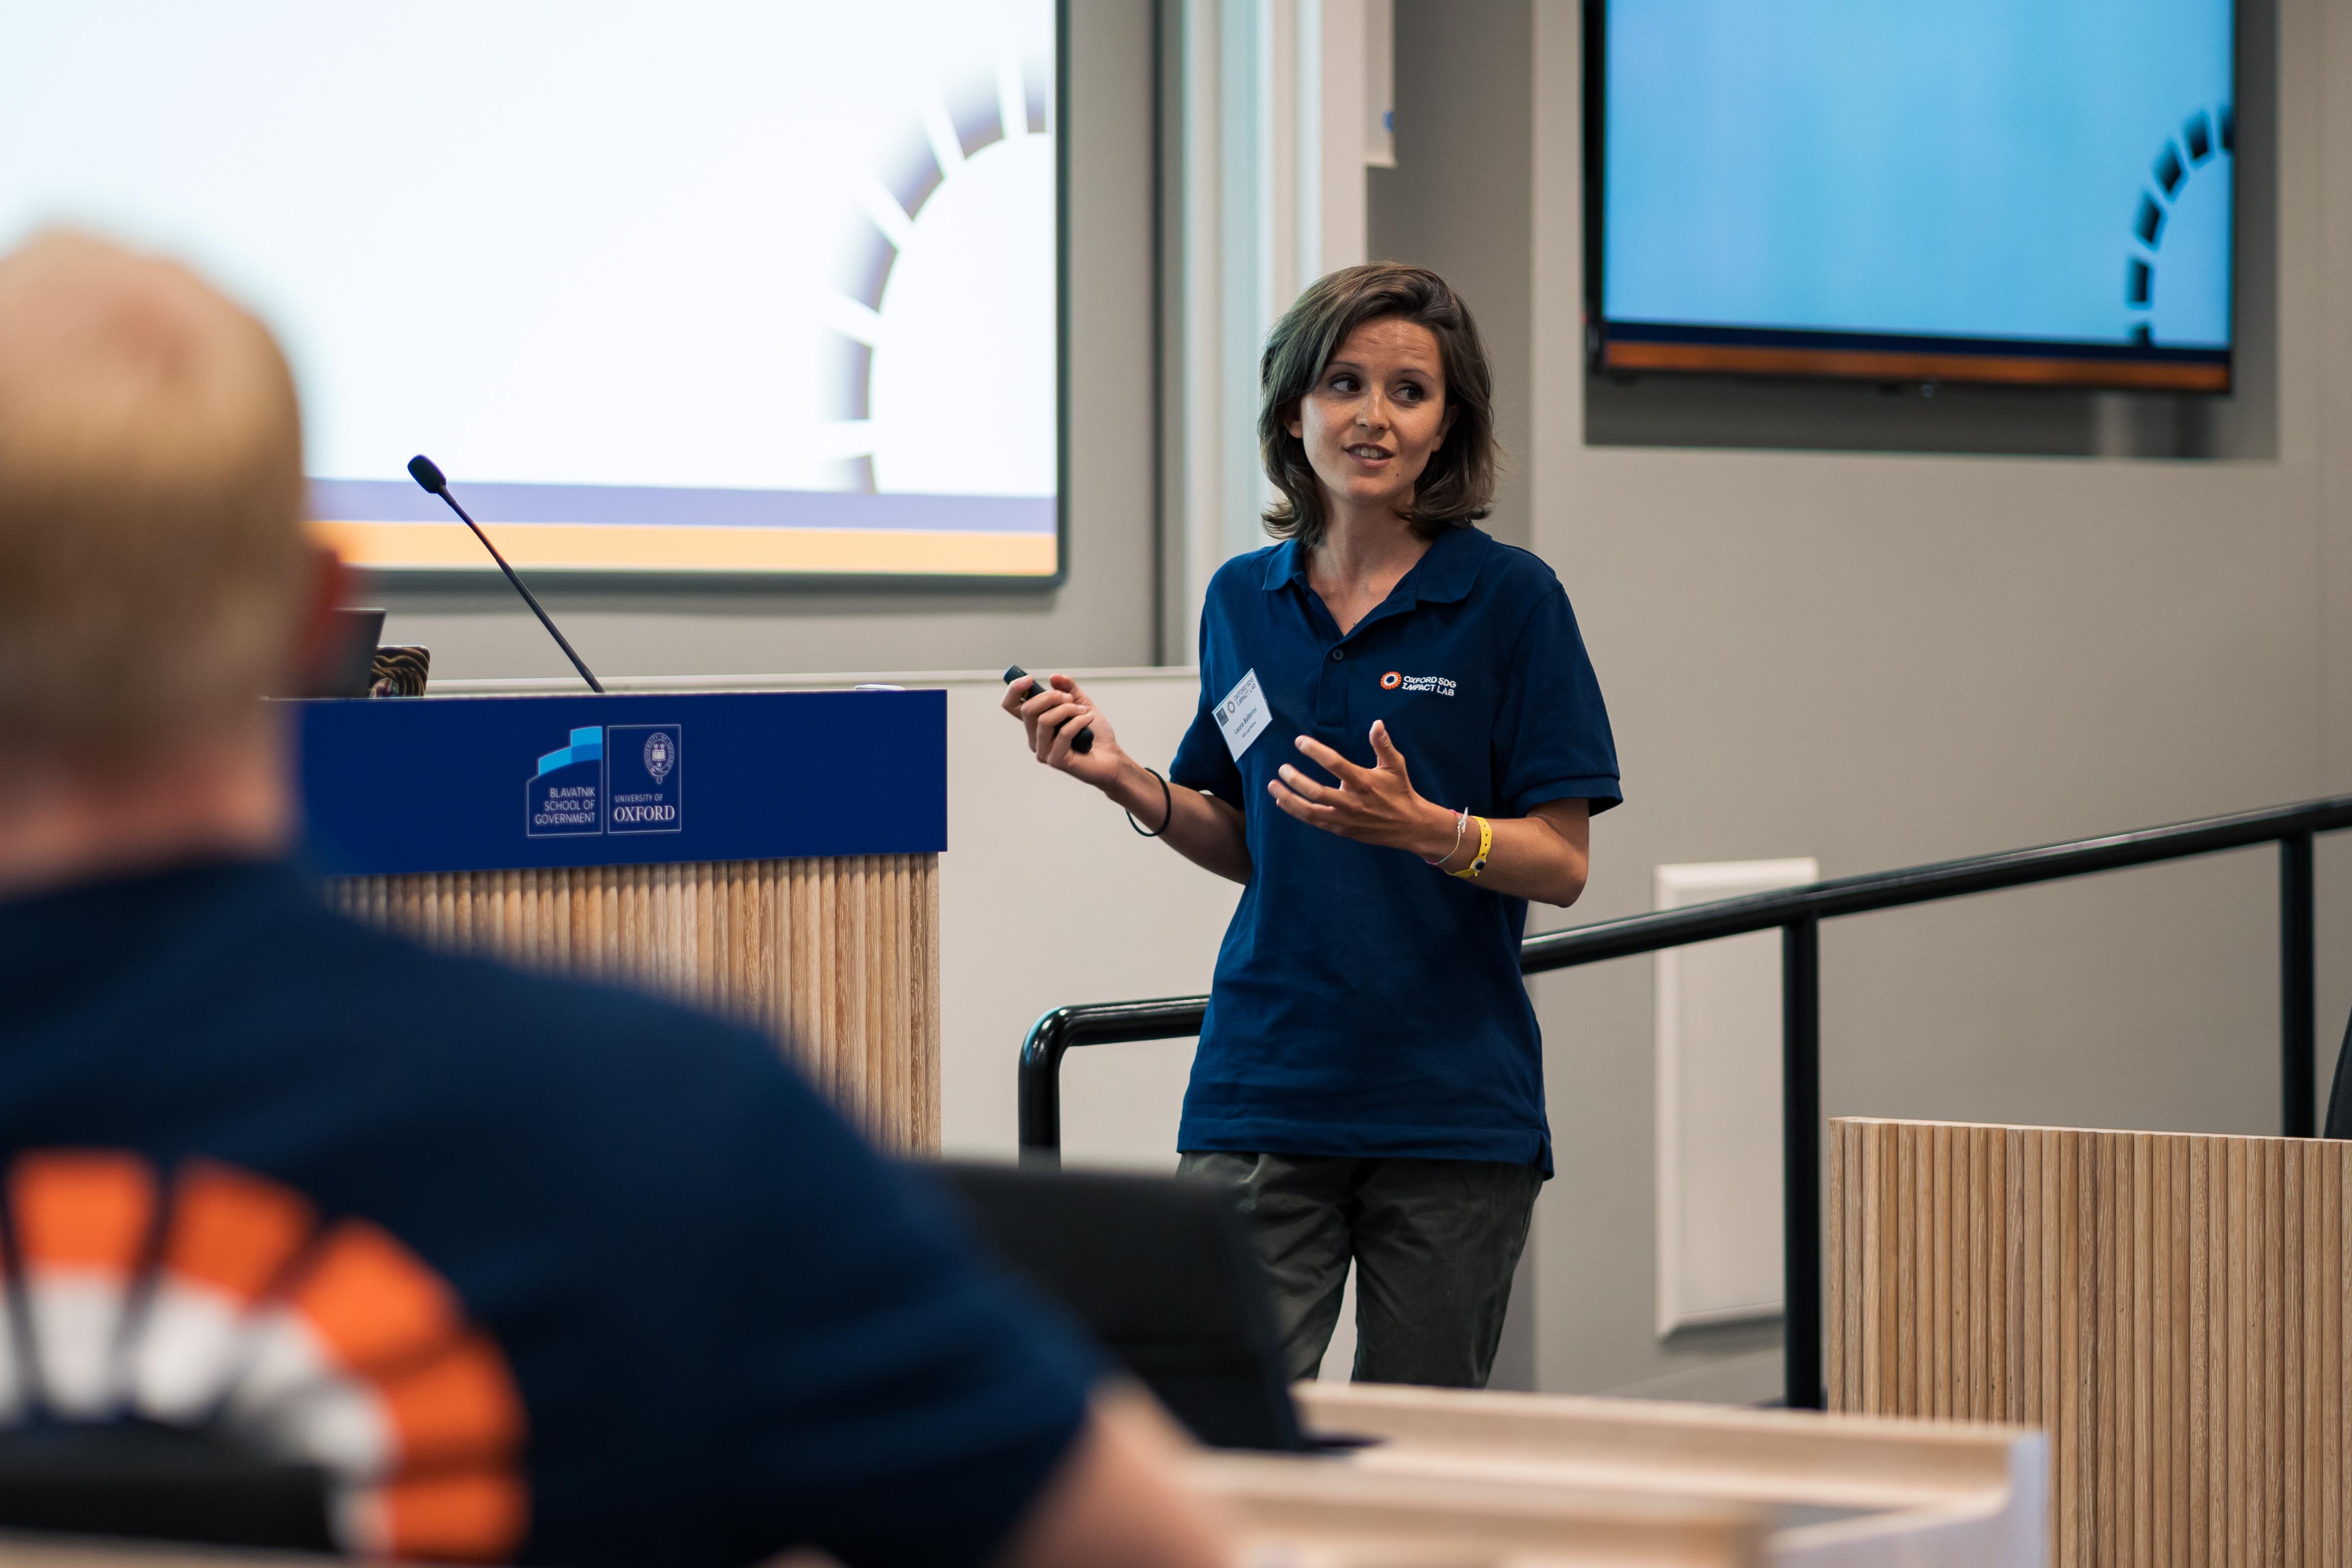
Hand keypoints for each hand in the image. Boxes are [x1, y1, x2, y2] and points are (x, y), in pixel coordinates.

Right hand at [1002, 672, 1125, 788]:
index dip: (1014, 690)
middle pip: (1027, 709)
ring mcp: (1043, 751)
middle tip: (1070, 699)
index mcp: (1036, 723)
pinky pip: (1063, 733)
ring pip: (1044, 720)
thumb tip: (1054, 677)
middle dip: (1051, 697)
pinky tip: (1089, 720)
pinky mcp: (1055, 760)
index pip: (1011, 706)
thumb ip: (1068, 689)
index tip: (1029, 679)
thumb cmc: (1096, 734)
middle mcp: (1035, 738)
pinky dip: (1079, 721)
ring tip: (1083, 711)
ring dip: (1067, 709)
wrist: (1112, 758)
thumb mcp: (1082, 704)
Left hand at [1269, 720, 1456, 858]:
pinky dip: (1296, 812)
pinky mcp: (1341, 829)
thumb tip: (1377, 723)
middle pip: (1317, 792)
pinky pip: (1314, 821)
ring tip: (1272, 786)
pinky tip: (1282, 802)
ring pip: (1310, 811)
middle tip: (1282, 768)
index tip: (1299, 741)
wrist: (1408, 826)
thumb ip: (1383, 745)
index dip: (1315, 751)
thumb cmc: (1400, 791)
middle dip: (1295, 780)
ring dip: (1288, 799)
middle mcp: (1352, 802)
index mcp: (1364, 782)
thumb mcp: (1396, 765)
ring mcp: (1345, 818)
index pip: (1335, 764)